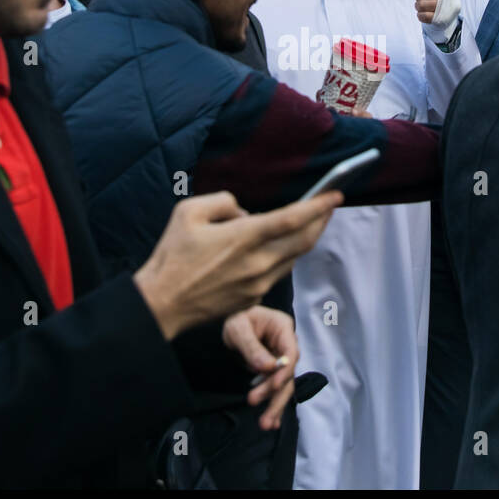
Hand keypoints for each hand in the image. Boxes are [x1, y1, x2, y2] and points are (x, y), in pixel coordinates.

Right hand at [134, 190, 341, 339]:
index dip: (318, 205)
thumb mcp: (189, 211)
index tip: (335, 194)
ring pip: (294, 258)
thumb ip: (223, 202)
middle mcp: (258, 262)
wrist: (162, 303)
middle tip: (331, 206)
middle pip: (304, 240)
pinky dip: (285, 256)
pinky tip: (279, 246)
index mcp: (244, 237)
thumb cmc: (172, 256)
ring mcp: (258, 283)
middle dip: (322, 220)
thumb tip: (243, 212)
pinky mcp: (253, 298)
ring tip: (310, 223)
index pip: (293, 218)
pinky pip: (278, 272)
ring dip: (306, 239)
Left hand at [222, 306, 298, 430]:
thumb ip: (251, 347)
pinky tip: (271, 421)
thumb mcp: (238, 328)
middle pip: (289, 373)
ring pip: (283, 384)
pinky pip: (275, 387)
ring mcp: (280, 357)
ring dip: (274, 404)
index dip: (285, 371)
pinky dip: (272, 402)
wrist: (229, 320)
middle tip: (264, 416)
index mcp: (282, 328)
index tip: (273, 386)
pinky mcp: (273, 369)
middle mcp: (286, 344)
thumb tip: (266, 368)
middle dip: (277, 396)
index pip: (291, 352)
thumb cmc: (234, 317)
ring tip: (265, 424)